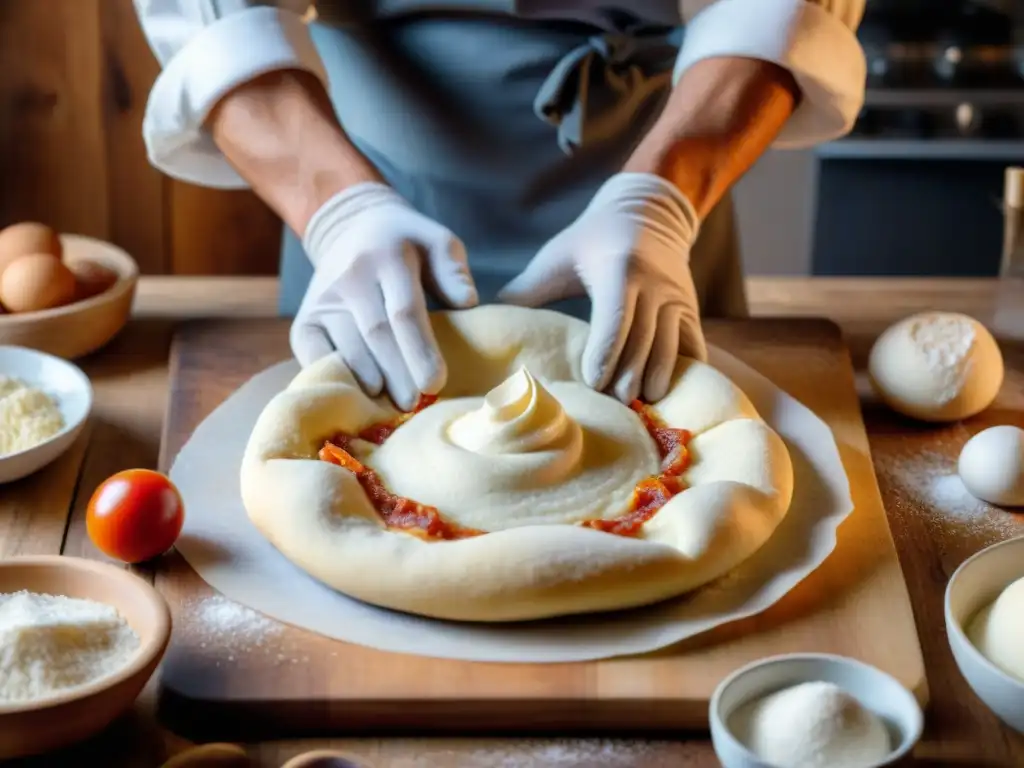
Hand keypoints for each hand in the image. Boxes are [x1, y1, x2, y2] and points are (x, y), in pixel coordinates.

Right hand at [291, 182, 477, 409]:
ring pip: (346, 348)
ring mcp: (323, 299)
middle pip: (375, 335)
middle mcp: (350, 276)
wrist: (352, 229)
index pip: (404, 311)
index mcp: (388, 257)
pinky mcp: (305, 319)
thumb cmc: (408, 246)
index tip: (435, 383)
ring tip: (392, 407)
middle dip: (398, 374)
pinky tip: (357, 396)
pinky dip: (334, 377)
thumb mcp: (437, 241)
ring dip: (369, 382)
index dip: (419, 351)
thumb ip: (453, 270)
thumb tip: (467, 301)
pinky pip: (315, 354)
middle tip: (415, 404)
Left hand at [498, 173, 704, 403]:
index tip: (592, 382)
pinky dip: (686, 370)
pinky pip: (694, 345)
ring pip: (671, 345)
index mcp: (619, 270)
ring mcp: (676, 298)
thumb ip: (528, 289)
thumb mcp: (558, 256)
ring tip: (644, 405)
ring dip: (658, 377)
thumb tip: (485, 317)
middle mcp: (654, 285)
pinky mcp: (690, 309)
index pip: (615, 317)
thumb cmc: (592, 239)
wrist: (649, 213)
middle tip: (615, 405)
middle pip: (643, 339)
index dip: (605, 352)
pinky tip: (673, 395)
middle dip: (629, 374)